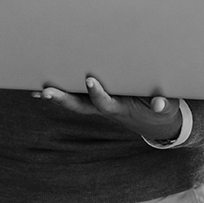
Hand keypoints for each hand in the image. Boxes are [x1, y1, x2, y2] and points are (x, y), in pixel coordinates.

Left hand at [36, 76, 182, 141]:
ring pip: (75, 102)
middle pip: (80, 106)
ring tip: (37, 90)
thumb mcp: (166, 107)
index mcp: (121, 108)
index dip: (97, 94)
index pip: (105, 103)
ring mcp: (100, 105)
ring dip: (57, 97)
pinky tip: (43, 90)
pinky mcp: (98, 100)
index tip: (90, 80)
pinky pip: (77, 97)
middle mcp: (106, 108)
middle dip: (63, 100)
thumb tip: (158, 103)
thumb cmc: (161, 109)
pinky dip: (62, 93)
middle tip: (46, 92)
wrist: (157, 121)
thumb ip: (162, 103)